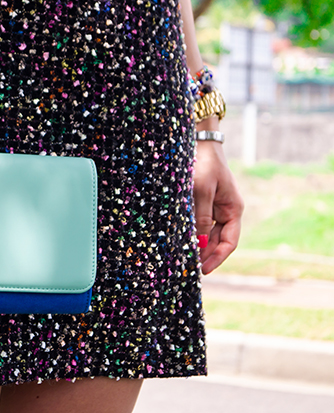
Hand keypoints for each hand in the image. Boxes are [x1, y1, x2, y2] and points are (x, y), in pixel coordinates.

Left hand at [193, 140, 243, 273]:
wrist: (198, 141)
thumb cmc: (203, 164)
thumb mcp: (202, 191)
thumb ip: (201, 217)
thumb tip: (199, 243)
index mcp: (233, 209)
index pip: (229, 242)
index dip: (217, 257)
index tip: (203, 270)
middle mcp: (226, 210)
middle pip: (217, 240)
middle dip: (205, 254)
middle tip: (188, 268)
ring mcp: (214, 206)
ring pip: (206, 232)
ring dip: (197, 244)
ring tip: (183, 257)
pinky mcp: (202, 201)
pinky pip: (198, 222)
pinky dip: (191, 231)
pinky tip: (180, 239)